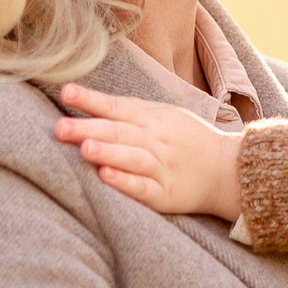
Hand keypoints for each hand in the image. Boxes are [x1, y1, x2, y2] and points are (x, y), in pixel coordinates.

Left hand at [55, 85, 243, 217]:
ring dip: (109, 153)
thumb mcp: (164, 116)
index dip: (92, 100)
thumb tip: (89, 101)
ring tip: (84, 149)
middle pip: (119, 133)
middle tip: (59, 128)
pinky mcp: (165, 194)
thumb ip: (130, 110)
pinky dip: (126, 182)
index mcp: (154, 119)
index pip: (118, 107)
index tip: (66, 92)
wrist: (227, 170)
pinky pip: (144, 188)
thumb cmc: (187, 140)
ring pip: (132, 158)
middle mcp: (156, 141)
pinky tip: (107, 177)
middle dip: (88, 129)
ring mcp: (162, 168)